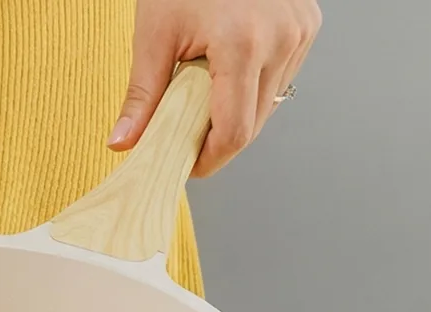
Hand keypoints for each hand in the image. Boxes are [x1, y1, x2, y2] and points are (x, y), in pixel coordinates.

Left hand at [109, 0, 320, 176]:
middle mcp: (280, 40)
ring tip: (205, 92)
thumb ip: (142, 95)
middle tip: (186, 133)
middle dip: (218, 139)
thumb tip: (122, 143)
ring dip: (237, 112)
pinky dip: (253, 86)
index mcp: (242, 45)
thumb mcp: (155, 34)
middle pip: (253, 125)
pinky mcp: (307, 26)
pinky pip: (280, 77)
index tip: (186, 165)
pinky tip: (230, 71)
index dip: (209, 160)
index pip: (235, 133)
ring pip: (268, 104)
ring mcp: (300, 32)